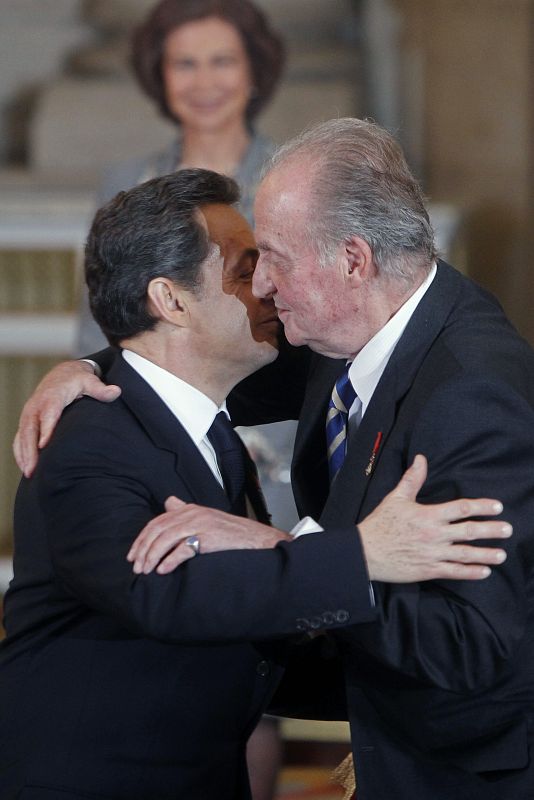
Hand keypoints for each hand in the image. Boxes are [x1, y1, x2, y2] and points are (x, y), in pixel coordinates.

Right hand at [13, 360, 120, 476]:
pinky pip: (20, 437)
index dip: (46, 429)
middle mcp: (37, 405)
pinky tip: (26, 467)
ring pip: (22, 435)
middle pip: (30, 428)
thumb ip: (101, 389)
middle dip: (30, 449)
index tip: (44, 446)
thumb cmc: (77, 380)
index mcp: (52, 396)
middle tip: (33, 469)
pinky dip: (20, 452)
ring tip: (30, 473)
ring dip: (24, 454)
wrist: (62, 374)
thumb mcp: (90, 381)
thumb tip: (116, 391)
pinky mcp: (27, 420)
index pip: (48, 414)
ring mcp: (29, 413)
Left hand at [127, 496, 290, 574]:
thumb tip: (168, 502)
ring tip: (146, 571)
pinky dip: (170, 561)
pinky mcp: (209, 537)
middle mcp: (193, 514)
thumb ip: (185, 510)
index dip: (141, 539)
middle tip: (136, 567)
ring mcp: (201, 524)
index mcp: (190, 509)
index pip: (157, 522)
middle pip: (158, 530)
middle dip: (143, 549)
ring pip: (166, 539)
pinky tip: (163, 570)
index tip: (133, 555)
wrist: (257, 539)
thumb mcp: (206, 516)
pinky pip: (184, 549)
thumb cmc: (230, 532)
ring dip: (152, 557)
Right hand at [359, 455, 511, 581]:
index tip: (497, 507)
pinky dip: (470, 572)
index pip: (461, 508)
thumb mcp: (395, 498)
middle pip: (469, 531)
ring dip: (485, 554)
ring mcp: (432, 554)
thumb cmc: (380, 524)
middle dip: (490, 530)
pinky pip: (453, 572)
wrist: (365, 552)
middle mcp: (434, 534)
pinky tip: (484, 572)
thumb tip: (421, 459)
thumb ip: (412, 479)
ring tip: (501, 554)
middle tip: (508, 529)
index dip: (481, 506)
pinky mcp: (428, 570)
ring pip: (465, 554)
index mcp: (428, 515)